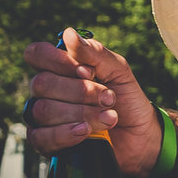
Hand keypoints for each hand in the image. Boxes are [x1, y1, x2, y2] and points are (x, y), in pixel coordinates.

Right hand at [26, 29, 161, 171]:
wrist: (140, 136)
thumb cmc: (126, 99)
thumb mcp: (118, 71)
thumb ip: (94, 53)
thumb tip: (69, 34)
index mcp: (58, 68)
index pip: (36, 54)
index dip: (57, 61)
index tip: (87, 71)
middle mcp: (45, 91)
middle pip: (42, 83)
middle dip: (80, 91)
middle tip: (109, 98)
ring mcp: (42, 117)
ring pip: (44, 110)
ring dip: (82, 113)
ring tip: (110, 117)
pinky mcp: (46, 143)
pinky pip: (41, 137)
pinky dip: (65, 134)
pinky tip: (85, 131)